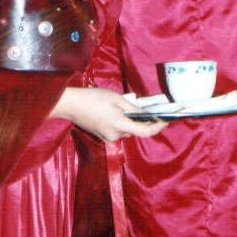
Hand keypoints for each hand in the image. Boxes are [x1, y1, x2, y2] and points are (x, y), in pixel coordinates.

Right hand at [49, 86, 166, 140]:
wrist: (70, 105)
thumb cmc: (93, 98)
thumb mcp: (117, 99)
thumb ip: (133, 109)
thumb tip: (147, 115)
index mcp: (120, 125)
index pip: (146, 132)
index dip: (158, 127)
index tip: (166, 120)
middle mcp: (115, 136)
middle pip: (135, 130)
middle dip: (140, 120)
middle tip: (141, 106)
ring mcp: (107, 137)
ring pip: (126, 130)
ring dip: (129, 120)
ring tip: (121, 105)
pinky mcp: (102, 136)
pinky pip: (117, 130)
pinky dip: (120, 122)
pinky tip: (112, 110)